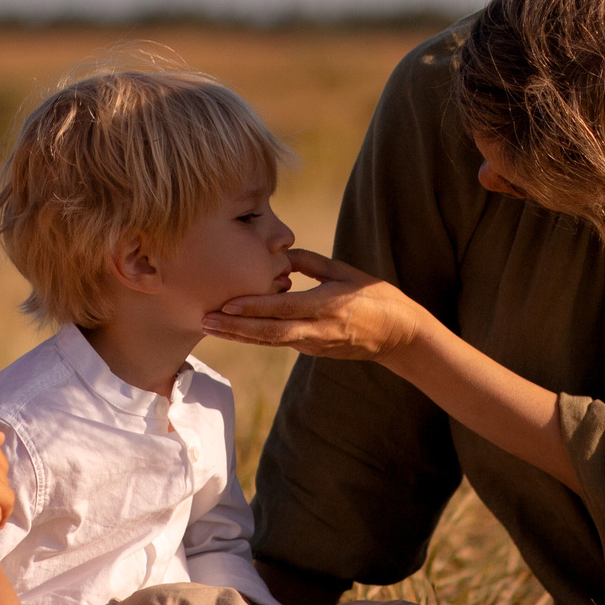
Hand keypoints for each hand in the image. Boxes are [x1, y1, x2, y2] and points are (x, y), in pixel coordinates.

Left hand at [203, 250, 433, 361]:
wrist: (398, 335)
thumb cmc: (374, 296)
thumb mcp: (345, 272)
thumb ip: (311, 263)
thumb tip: (280, 255)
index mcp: (328, 306)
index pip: (284, 309)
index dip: (254, 308)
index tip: (227, 305)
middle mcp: (319, 329)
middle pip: (270, 332)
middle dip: (236, 328)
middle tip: (205, 321)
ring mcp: (314, 343)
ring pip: (270, 341)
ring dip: (239, 335)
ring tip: (210, 326)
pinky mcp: (312, 349)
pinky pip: (279, 341)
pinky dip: (254, 336)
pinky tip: (233, 330)